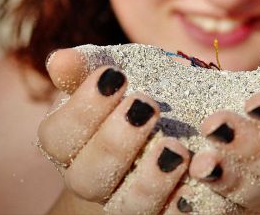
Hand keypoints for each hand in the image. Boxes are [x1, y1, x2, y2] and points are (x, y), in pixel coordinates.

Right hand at [38, 50, 189, 213]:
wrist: (183, 113)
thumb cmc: (139, 86)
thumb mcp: (121, 67)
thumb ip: (91, 65)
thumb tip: (59, 60)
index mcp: (74, 142)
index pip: (58, 137)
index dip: (82, 109)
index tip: (116, 75)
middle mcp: (95, 177)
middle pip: (86, 178)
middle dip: (116, 142)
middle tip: (148, 106)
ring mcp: (129, 199)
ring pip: (127, 208)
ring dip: (150, 180)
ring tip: (177, 147)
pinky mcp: (164, 209)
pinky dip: (183, 201)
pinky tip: (202, 172)